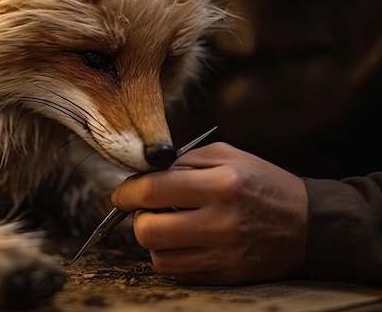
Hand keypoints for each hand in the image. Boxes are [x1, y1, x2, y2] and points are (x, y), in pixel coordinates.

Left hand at [111, 142, 307, 284]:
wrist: (310, 226)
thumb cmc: (264, 184)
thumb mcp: (228, 156)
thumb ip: (183, 161)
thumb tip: (143, 173)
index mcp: (221, 184)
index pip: (152, 190)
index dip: (127, 191)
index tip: (122, 193)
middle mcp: (221, 222)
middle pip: (148, 230)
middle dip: (137, 218)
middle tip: (147, 209)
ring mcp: (223, 255)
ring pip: (158, 256)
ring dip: (155, 239)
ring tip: (169, 224)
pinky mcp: (225, 276)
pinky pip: (178, 272)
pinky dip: (173, 256)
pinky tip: (186, 240)